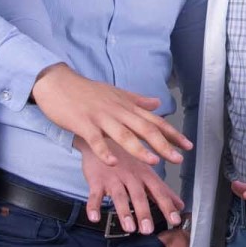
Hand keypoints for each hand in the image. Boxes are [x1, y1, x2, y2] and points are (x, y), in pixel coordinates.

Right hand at [32, 64, 191, 165]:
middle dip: (164, 145)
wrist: (57, 83)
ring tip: (154, 162)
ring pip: (124, 134)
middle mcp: (118, 111)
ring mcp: (101, 117)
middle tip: (179, 159)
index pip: (154, 120)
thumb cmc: (86, 91)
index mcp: (126, 106)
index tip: (188, 145)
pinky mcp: (83, 124)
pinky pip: (96, 140)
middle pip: (145, 128)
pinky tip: (113, 163)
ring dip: (140, 149)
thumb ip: (137, 101)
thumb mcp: (115, 93)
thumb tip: (157, 103)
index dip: (173, 133)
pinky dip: (105, 152)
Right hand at [74, 138, 183, 234]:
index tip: (175, 219)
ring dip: (124, 211)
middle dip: (144, 212)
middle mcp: (131, 176)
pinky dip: (93, 206)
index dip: (167, 205)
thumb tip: (180, 205)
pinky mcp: (96, 180)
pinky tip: (94, 218)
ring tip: (129, 227)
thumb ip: (163, 190)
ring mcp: (113, 178)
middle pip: (138, 195)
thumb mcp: (146, 172)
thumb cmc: (127, 160)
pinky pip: (94, 194)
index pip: (158, 191)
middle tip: (148, 229)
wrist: (102, 139)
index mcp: (145, 175)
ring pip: (119, 195)